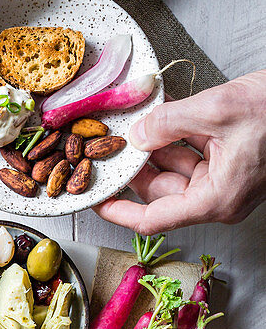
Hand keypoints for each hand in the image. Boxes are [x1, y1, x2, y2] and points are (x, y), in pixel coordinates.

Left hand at [96, 70, 265, 232]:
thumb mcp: (217, 109)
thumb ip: (170, 122)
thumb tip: (138, 134)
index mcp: (216, 199)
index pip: (154, 219)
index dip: (120, 212)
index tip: (96, 203)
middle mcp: (220, 195)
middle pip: (161, 190)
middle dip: (136, 166)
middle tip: (110, 144)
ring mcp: (226, 178)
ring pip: (175, 167)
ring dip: (155, 145)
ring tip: (134, 122)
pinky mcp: (232, 159)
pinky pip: (193, 151)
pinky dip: (175, 134)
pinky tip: (160, 115)